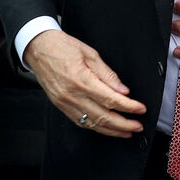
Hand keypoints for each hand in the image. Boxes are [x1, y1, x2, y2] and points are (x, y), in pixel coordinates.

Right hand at [23, 30, 145, 137]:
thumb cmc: (62, 47)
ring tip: (126, 131)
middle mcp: (73, 95)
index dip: (128, 107)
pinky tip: (106, 129)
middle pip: (103, 116)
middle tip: (138, 125)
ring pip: (92, 123)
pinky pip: (80, 122)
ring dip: (111, 130)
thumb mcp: (90, 54)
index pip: (111, 99)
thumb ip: (107, 74)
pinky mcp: (61, 106)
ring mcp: (65, 103)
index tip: (140, 109)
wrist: (39, 48)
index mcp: (82, 80)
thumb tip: (122, 90)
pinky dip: (96, 128)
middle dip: (123, 124)